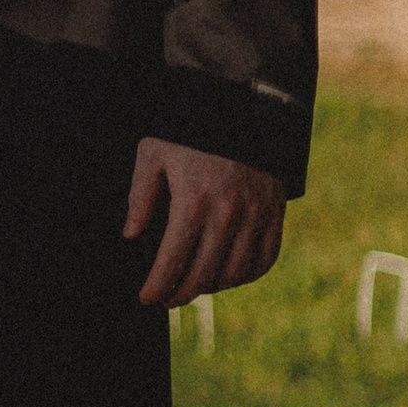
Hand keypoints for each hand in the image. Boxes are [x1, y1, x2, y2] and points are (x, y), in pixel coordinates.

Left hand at [123, 136, 285, 306]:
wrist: (243, 106)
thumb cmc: (189, 130)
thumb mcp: (153, 154)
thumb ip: (140, 197)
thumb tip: (131, 234)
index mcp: (193, 203)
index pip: (172, 262)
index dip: (157, 287)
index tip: (147, 299)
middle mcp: (228, 214)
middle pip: (203, 275)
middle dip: (180, 294)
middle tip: (167, 300)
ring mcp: (256, 215)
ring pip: (234, 273)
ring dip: (212, 287)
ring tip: (194, 287)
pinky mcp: (276, 211)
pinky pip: (265, 258)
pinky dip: (247, 275)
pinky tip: (229, 276)